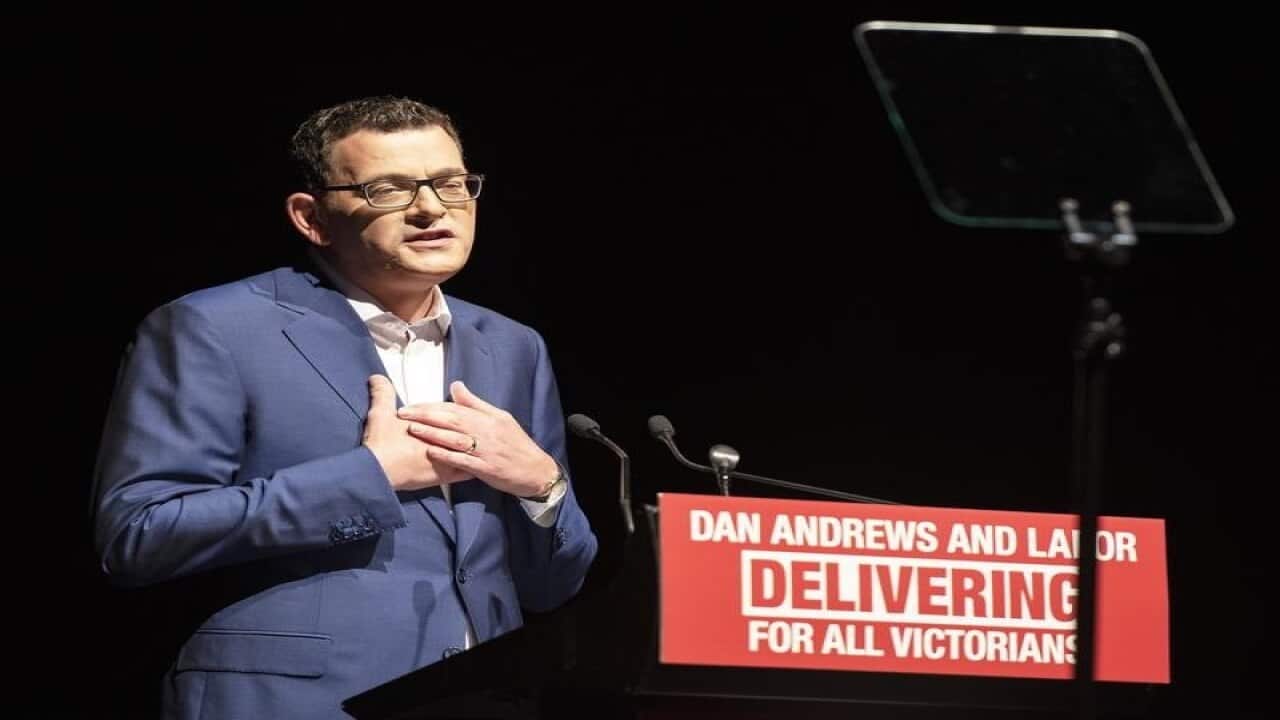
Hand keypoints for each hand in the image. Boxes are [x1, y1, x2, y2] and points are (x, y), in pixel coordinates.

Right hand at [362, 375, 469, 490]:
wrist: (379, 472)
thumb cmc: (381, 443)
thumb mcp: (380, 413)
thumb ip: (382, 393)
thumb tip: (377, 377)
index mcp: (432, 422)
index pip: (450, 413)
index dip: (454, 410)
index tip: (458, 409)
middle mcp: (444, 439)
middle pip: (463, 430)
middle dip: (470, 427)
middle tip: (477, 426)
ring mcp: (446, 458)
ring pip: (468, 450)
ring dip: (474, 446)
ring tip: (481, 443)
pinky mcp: (444, 477)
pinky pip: (466, 472)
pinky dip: (472, 469)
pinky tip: (477, 468)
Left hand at [397, 380, 559, 497]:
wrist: (535, 470)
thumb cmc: (516, 443)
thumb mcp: (500, 418)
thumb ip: (476, 403)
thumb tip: (455, 386)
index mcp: (488, 418)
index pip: (455, 408)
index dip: (431, 406)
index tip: (412, 405)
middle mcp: (485, 431)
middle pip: (452, 420)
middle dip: (425, 416)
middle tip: (404, 414)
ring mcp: (485, 450)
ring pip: (455, 439)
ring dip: (432, 433)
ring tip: (412, 429)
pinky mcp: (485, 468)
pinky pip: (462, 460)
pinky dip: (446, 455)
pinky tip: (430, 452)